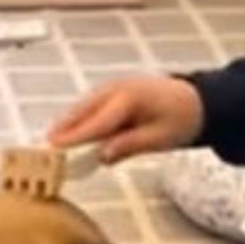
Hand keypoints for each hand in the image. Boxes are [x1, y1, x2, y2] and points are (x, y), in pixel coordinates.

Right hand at [47, 76, 203, 162]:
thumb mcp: (160, 138)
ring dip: (70, 122)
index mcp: (130, 98)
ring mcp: (115, 87)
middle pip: (84, 110)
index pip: (97, 121)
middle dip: (65, 127)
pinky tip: (72, 131)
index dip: (75, 136)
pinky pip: (92, 105)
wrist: (199, 101)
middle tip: (46, 147)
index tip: (56, 148)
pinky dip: (81, 118)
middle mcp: (117, 89)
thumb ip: (129, 145)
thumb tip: (102, 155)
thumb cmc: (181, 120)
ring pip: (85, 106)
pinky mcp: (115, 92)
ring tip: (54, 141)